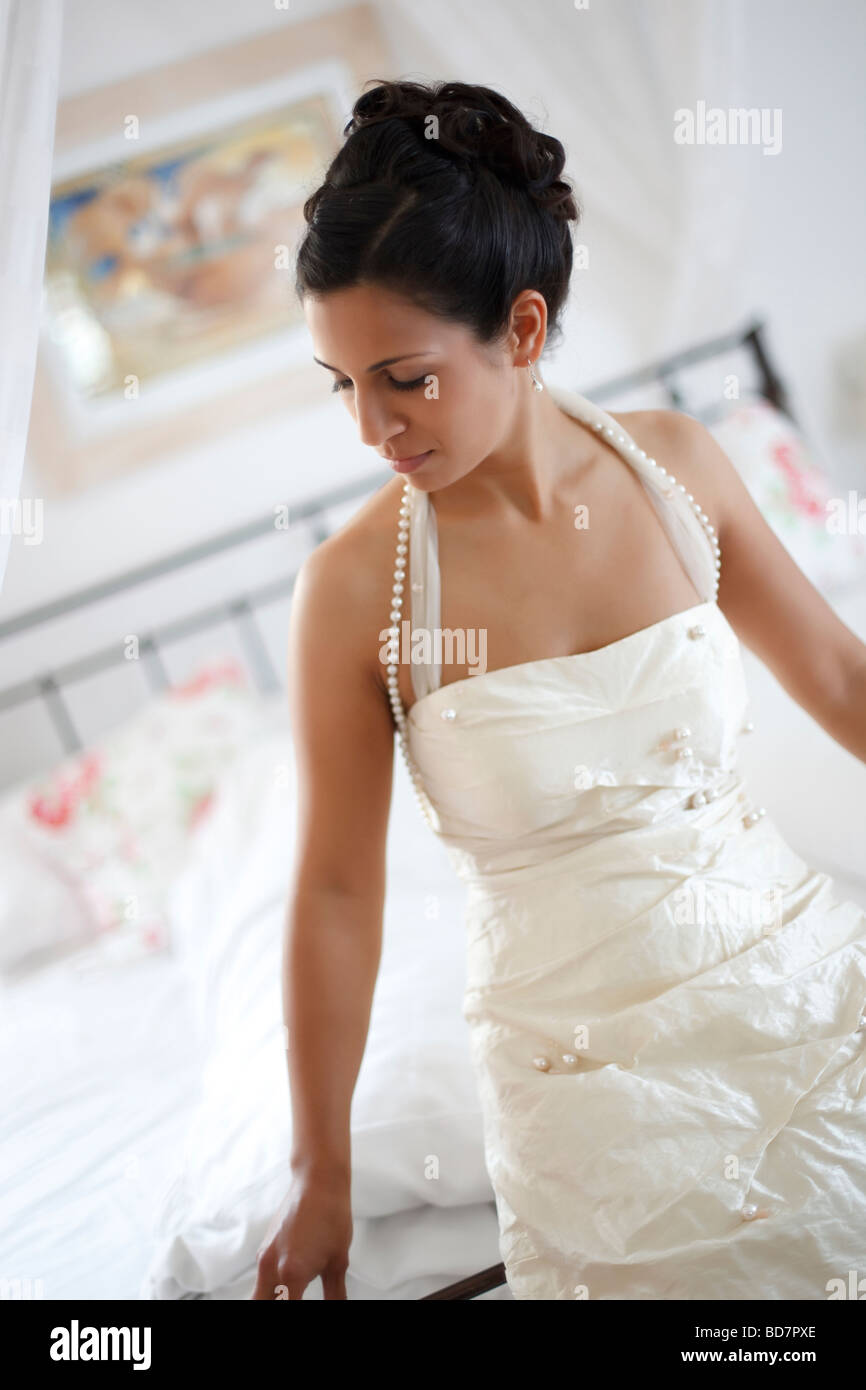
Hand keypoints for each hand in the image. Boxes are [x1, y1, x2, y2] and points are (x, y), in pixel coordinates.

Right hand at [251, 1173, 352, 1299]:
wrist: (317, 1181)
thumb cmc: (331, 1217)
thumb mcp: (338, 1261)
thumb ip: (334, 1295)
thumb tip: (337, 1308)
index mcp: (290, 1274)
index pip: (283, 1311)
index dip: (291, 1316)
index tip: (300, 1305)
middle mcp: (270, 1267)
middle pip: (259, 1305)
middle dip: (271, 1308)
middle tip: (290, 1302)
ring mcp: (264, 1256)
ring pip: (258, 1294)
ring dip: (271, 1299)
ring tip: (292, 1295)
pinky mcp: (265, 1248)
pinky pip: (261, 1278)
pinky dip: (270, 1289)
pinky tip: (287, 1288)